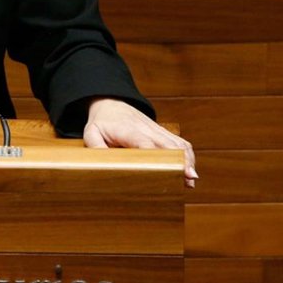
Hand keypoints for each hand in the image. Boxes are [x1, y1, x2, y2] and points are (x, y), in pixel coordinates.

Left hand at [82, 97, 197, 187]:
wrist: (111, 104)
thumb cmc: (101, 122)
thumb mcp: (91, 133)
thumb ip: (96, 148)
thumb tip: (104, 166)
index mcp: (128, 130)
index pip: (144, 142)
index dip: (157, 155)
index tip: (167, 168)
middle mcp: (146, 128)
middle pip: (167, 144)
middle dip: (179, 160)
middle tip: (189, 178)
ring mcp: (157, 129)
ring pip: (177, 143)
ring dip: (187, 159)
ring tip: (191, 179)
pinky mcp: (162, 132)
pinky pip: (180, 142)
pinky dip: (187, 154)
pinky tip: (190, 169)